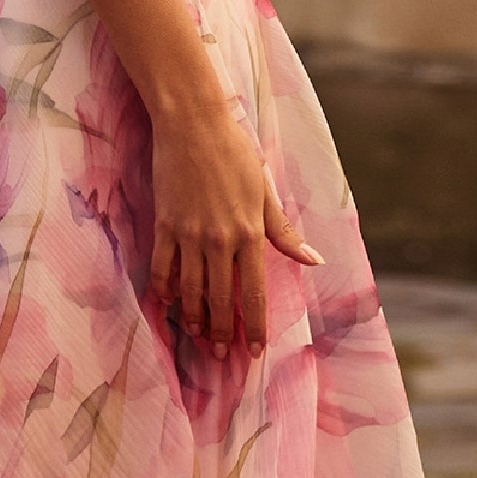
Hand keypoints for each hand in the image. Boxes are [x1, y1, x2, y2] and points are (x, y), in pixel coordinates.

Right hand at [149, 102, 323, 358]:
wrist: (193, 122)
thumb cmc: (235, 151)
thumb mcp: (265, 191)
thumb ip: (284, 232)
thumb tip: (314, 260)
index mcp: (250, 233)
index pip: (253, 293)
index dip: (254, 325)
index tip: (255, 350)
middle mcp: (220, 240)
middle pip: (221, 299)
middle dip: (223, 331)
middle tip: (222, 355)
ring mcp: (189, 233)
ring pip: (191, 290)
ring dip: (195, 318)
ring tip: (198, 336)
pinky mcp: (165, 223)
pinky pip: (163, 266)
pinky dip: (164, 289)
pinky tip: (168, 304)